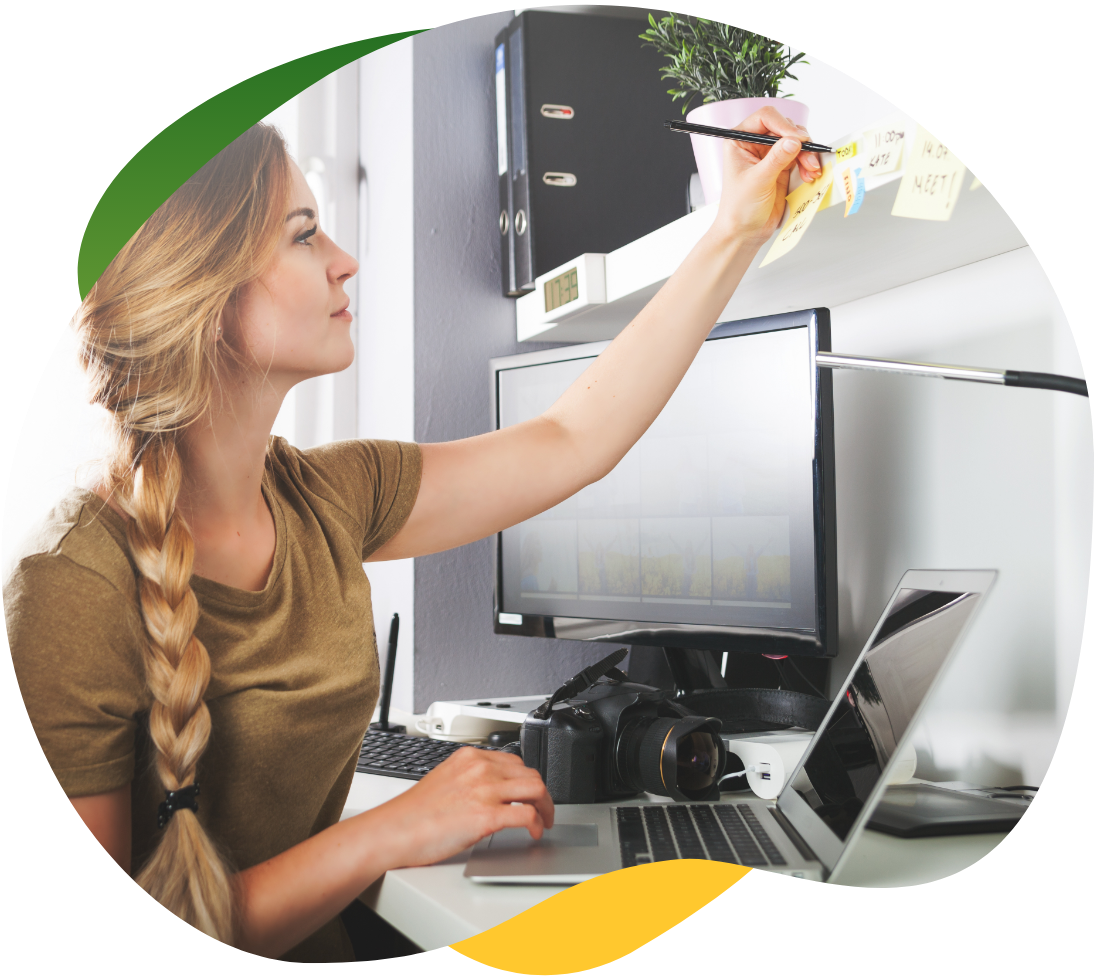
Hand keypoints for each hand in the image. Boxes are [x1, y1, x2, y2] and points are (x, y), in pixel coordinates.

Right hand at [370, 746, 553, 868]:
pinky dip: (536, 824)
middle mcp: (480, 768)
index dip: (527, 780)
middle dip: (543, 795)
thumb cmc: (412, 814)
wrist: (393, 831)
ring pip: (535, 790)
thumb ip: (469, 780)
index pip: (514, 761)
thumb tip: (490, 793)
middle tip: (544, 810)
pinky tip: (534, 833)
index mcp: (469, 757)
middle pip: (530, 774)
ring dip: (546, 808)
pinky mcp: (486, 815)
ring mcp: (484, 790)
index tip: (531, 793)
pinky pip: (527, 815)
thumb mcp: (444, 780)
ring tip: (543, 821)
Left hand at [714, 106, 823, 244]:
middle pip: (785, 128)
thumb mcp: (757, 181)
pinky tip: (811, 175)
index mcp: (740, 141)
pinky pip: (801, 156)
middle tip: (808, 158)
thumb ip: (776, 159)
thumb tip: (794, 140)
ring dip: (807, 154)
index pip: (765, 118)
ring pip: (796, 141)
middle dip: (800, 142)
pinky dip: (809, 163)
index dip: (783, 125)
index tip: (796, 139)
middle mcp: (755, 144)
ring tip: (811, 171)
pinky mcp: (782, 167)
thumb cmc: (739, 208)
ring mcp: (770, 155)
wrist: (745, 232)